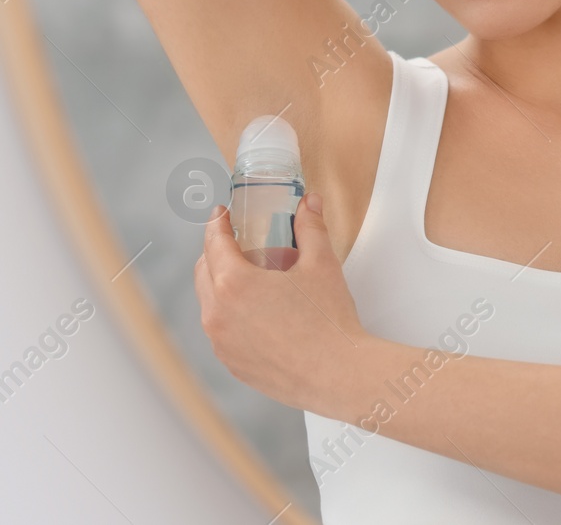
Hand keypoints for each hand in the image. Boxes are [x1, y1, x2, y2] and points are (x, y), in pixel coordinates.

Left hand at [194, 193, 369, 414]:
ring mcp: (221, 343)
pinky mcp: (232, 364)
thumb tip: (308, 205)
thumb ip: (311, 229)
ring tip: (257, 282)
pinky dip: (233, 315)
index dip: (217, 224)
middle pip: (204, 272)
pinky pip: (222, 331)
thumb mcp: (322, 265)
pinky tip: (262, 314)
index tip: (221, 215)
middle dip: (217, 253)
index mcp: (234, 284)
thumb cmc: (328, 322)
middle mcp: (218, 314)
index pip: (214, 243)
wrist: (337, 373)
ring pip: (210, 304)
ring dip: (224, 286)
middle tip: (241, 245)